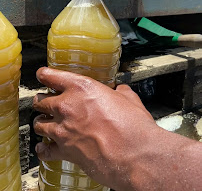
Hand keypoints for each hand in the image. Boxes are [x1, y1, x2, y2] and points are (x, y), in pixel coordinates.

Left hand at [33, 67, 155, 190]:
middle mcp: (67, 106)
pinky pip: (44, 150)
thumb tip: (121, 91)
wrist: (134, 155)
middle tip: (45, 102)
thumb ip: (121, 92)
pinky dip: (43, 149)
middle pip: (41, 100)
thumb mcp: (129, 100)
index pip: (51, 76)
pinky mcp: (64, 151)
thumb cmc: (133, 127)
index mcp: (81, 88)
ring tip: (44, 123)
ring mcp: (63, 129)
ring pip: (39, 123)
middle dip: (42, 101)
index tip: (42, 76)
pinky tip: (43, 148)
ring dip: (41, 122)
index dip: (44, 75)